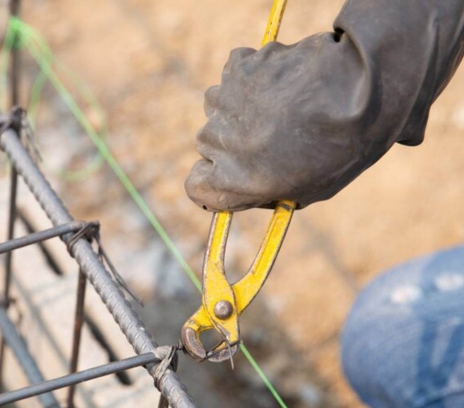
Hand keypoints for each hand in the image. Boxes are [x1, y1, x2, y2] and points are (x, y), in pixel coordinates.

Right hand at [186, 0, 463, 211]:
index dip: (212, 181)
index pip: (196, 187)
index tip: (228, 176)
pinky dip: (253, 76)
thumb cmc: (340, 150)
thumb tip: (258, 189)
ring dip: (241, 108)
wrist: (359, 91)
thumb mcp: (307, 191)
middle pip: (210, 144)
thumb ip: (269, 192)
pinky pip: (236, 74)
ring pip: (221, 107)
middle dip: (233, 142)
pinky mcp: (237, 67)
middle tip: (272, 137)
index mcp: (230, 180)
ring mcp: (223, 101)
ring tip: (283, 106)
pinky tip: (284, 80)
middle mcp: (216, 142)